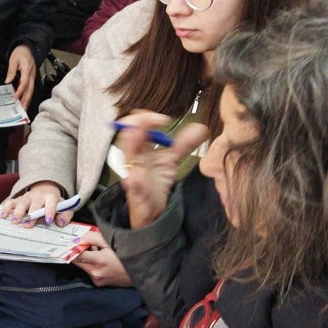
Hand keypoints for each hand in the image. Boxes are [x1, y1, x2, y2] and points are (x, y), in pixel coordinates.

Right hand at [0, 181, 63, 226]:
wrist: (45, 191)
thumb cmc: (55, 203)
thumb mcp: (65, 208)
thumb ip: (65, 216)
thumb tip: (60, 223)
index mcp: (51, 197)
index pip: (51, 203)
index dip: (50, 211)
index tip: (48, 220)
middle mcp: (38, 196)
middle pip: (34, 205)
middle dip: (31, 215)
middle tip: (27, 224)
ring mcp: (27, 197)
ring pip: (21, 203)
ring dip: (17, 212)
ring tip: (14, 221)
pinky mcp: (18, 199)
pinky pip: (11, 202)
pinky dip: (6, 208)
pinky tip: (3, 215)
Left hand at [5, 45, 36, 110]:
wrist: (28, 48)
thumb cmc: (21, 52)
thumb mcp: (13, 59)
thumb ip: (11, 70)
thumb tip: (8, 80)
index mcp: (27, 70)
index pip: (24, 83)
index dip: (20, 91)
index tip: (15, 98)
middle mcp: (32, 75)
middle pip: (30, 90)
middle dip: (26, 100)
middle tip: (22, 109)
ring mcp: (33, 77)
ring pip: (31, 90)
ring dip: (27, 100)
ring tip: (23, 108)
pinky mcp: (32, 78)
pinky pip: (30, 88)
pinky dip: (27, 95)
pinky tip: (24, 100)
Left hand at [71, 230, 131, 286]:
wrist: (139, 271)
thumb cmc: (127, 254)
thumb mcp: (110, 242)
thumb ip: (92, 238)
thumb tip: (78, 239)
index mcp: (99, 261)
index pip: (76, 256)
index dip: (71, 249)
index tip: (70, 243)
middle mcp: (96, 273)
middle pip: (77, 262)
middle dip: (78, 253)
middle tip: (84, 245)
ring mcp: (97, 280)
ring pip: (83, 267)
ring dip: (85, 259)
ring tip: (97, 252)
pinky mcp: (99, 284)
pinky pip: (89, 272)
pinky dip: (91, 265)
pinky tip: (101, 261)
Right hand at [114, 112, 208, 228]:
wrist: (152, 210)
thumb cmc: (156, 182)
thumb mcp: (171, 160)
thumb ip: (183, 144)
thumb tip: (200, 127)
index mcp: (140, 149)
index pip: (137, 126)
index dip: (147, 118)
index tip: (164, 118)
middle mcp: (134, 158)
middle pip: (128, 135)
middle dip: (139, 123)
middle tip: (158, 119)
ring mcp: (133, 174)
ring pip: (126, 155)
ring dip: (132, 140)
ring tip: (141, 131)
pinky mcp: (136, 191)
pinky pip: (133, 184)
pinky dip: (136, 179)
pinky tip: (140, 174)